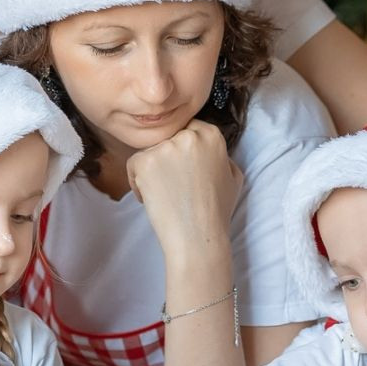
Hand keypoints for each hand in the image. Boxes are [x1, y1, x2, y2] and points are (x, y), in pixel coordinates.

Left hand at [126, 121, 242, 255]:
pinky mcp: (145, 161)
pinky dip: (137, 181)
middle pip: (167, 138)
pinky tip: (151, 197)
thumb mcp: (233, 176)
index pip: (188, 128)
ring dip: (152, 170)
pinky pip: (133, 164)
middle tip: (171, 183)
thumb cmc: (216, 211)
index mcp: (211, 135)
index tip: (181, 167)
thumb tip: (207, 148)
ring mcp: (166, 147)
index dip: (182, 149)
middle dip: (166, 158)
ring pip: (149, 150)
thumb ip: (220, 155)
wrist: (198, 237)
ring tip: (164, 193)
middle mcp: (189, 135)